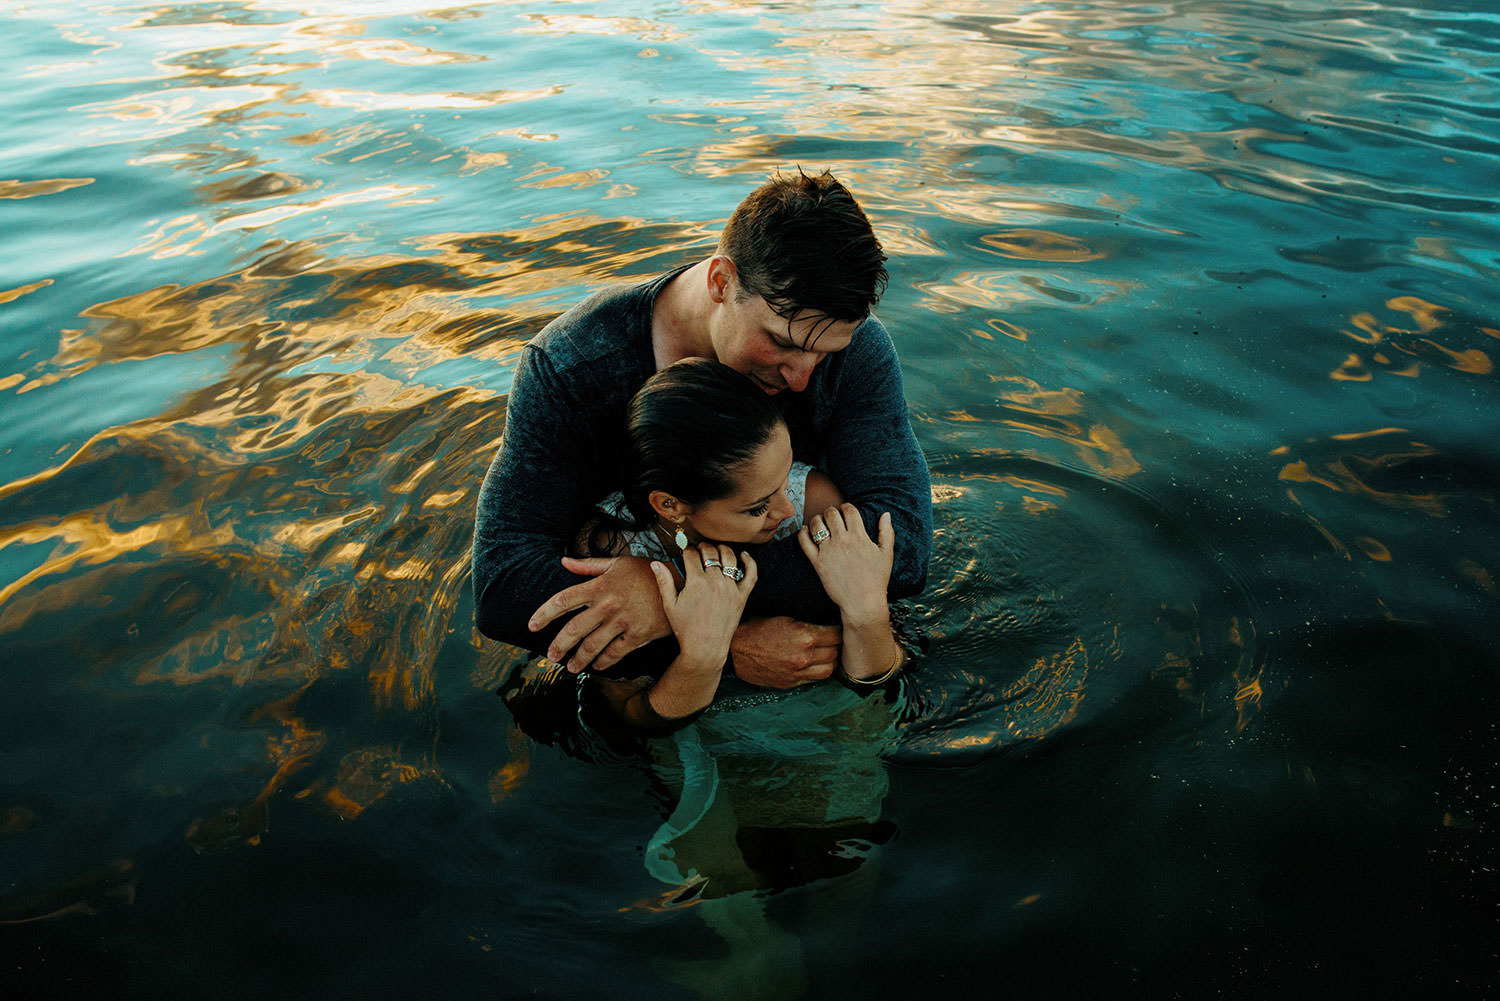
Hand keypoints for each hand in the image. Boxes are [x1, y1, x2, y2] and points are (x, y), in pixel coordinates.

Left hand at [529, 556, 670, 672]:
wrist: (681, 585)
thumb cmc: (646, 573)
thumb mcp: (618, 563)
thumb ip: (588, 565)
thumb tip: (563, 561)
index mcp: (600, 586)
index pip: (563, 600)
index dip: (544, 614)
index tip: (532, 626)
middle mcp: (607, 605)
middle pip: (574, 629)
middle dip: (558, 646)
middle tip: (550, 656)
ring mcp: (622, 622)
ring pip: (592, 646)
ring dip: (578, 660)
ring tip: (570, 667)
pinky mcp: (637, 635)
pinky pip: (614, 653)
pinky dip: (602, 662)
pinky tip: (595, 667)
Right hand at [651, 544, 756, 668]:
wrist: (706, 647)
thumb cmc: (685, 628)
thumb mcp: (670, 605)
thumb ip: (664, 581)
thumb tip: (655, 563)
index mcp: (696, 582)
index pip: (691, 554)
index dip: (686, 549)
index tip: (685, 550)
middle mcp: (715, 581)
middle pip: (710, 552)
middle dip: (703, 547)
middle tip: (699, 549)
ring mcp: (730, 588)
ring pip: (729, 557)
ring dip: (722, 549)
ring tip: (717, 550)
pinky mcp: (742, 596)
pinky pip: (751, 573)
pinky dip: (749, 562)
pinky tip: (743, 555)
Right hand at [729, 616, 840, 688]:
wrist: (734, 650)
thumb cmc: (756, 628)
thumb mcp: (784, 618)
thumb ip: (806, 623)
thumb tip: (824, 622)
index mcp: (805, 636)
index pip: (836, 635)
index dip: (838, 630)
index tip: (837, 627)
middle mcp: (805, 657)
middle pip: (835, 653)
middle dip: (836, 645)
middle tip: (833, 639)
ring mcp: (798, 673)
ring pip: (829, 670)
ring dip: (830, 661)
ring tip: (826, 653)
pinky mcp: (790, 683)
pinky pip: (814, 680)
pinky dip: (817, 672)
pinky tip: (813, 664)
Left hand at [798, 504, 893, 624]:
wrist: (862, 602)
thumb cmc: (877, 579)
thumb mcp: (887, 554)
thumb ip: (887, 532)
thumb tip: (886, 514)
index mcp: (859, 536)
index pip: (849, 510)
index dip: (846, 507)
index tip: (845, 510)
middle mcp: (842, 541)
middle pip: (831, 513)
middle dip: (831, 511)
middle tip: (832, 516)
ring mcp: (828, 551)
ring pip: (816, 524)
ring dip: (817, 519)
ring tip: (820, 523)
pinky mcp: (817, 562)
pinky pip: (804, 541)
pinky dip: (802, 532)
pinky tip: (805, 531)